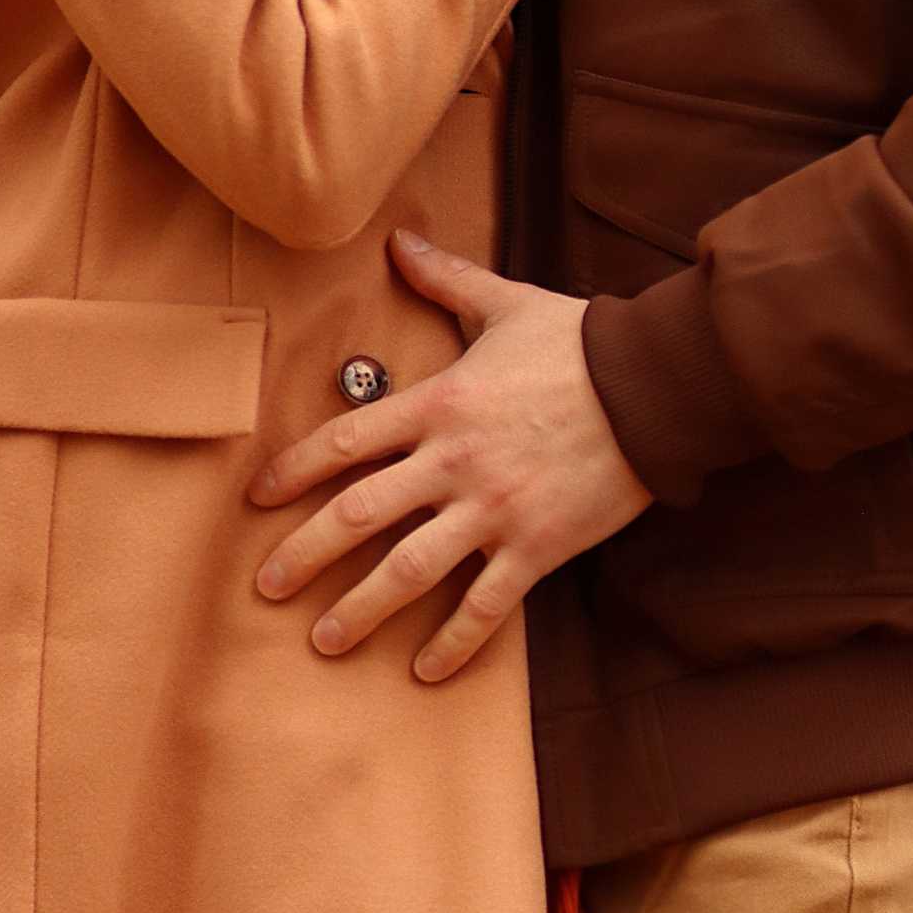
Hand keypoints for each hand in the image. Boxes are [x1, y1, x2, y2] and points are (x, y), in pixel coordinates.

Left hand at [249, 230, 654, 679]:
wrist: (655, 387)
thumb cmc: (578, 343)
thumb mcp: (504, 302)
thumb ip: (445, 277)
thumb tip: (399, 241)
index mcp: (439, 403)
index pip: (345, 442)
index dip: (294, 471)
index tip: (257, 499)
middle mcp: (453, 462)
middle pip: (359, 514)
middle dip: (305, 554)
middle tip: (265, 586)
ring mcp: (495, 509)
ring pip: (410, 570)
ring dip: (362, 610)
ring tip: (324, 640)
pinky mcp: (538, 545)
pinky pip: (486, 605)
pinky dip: (453, 641)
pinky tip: (424, 670)